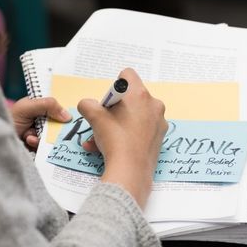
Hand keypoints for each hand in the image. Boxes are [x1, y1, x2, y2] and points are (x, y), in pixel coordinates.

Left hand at [11, 97, 71, 149]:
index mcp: (40, 105)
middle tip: (54, 128)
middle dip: (57, 126)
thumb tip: (68, 116)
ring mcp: (41, 132)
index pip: (58, 105)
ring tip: (31, 136)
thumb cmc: (8, 118)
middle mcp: (42, 118)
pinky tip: (29, 140)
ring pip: (54, 135)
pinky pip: (47, 146)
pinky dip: (38, 144)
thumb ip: (47, 105)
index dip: (67, 109)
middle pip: (60, 122)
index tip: (73, 114)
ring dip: (44, 136)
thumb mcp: (27, 108)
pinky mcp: (38, 144)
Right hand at [78, 68, 167, 207]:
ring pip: (133, 117)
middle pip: (130, 98)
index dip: (115, 85)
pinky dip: (125, 136)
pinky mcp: (159, 137)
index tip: (108, 100)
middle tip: (103, 122)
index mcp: (140, 94)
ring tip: (99, 140)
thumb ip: (88, 104)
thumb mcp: (95, 118)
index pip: (128, 75)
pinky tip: (109, 148)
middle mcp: (154, 105)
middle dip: (114, 110)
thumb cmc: (115, 139)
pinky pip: (140, 130)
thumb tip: (87, 104)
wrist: (130, 171)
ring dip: (115, 126)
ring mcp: (159, 122)